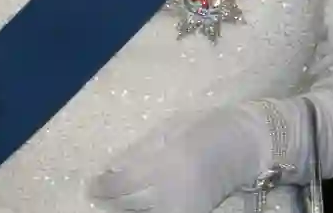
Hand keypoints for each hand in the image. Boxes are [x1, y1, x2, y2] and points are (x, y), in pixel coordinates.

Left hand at [88, 106, 264, 212]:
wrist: (240, 145)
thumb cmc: (202, 128)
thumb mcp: (168, 131)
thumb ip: (141, 151)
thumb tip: (114, 168)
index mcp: (162, 163)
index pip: (122, 184)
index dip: (102, 187)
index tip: (91, 186)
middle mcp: (169, 191)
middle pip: (129, 204)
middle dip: (113, 201)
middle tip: (102, 195)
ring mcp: (182, 208)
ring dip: (129, 209)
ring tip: (120, 202)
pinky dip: (151, 212)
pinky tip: (144, 206)